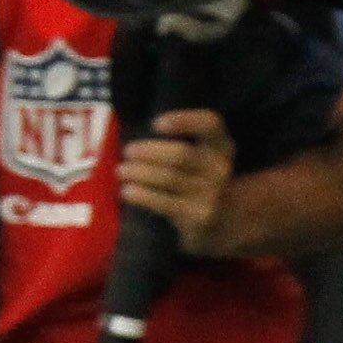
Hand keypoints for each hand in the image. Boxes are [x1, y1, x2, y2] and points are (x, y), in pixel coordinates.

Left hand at [119, 110, 236, 254]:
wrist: (218, 221)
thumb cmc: (194, 179)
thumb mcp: (196, 157)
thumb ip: (175, 143)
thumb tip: (129, 136)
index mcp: (220, 145)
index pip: (209, 124)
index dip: (184, 121)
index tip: (156, 124)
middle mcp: (220, 168)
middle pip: (181, 154)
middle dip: (149, 152)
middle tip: (127, 151)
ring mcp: (212, 194)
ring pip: (169, 178)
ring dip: (139, 173)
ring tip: (121, 171)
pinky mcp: (198, 216)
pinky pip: (164, 202)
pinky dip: (142, 195)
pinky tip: (127, 191)